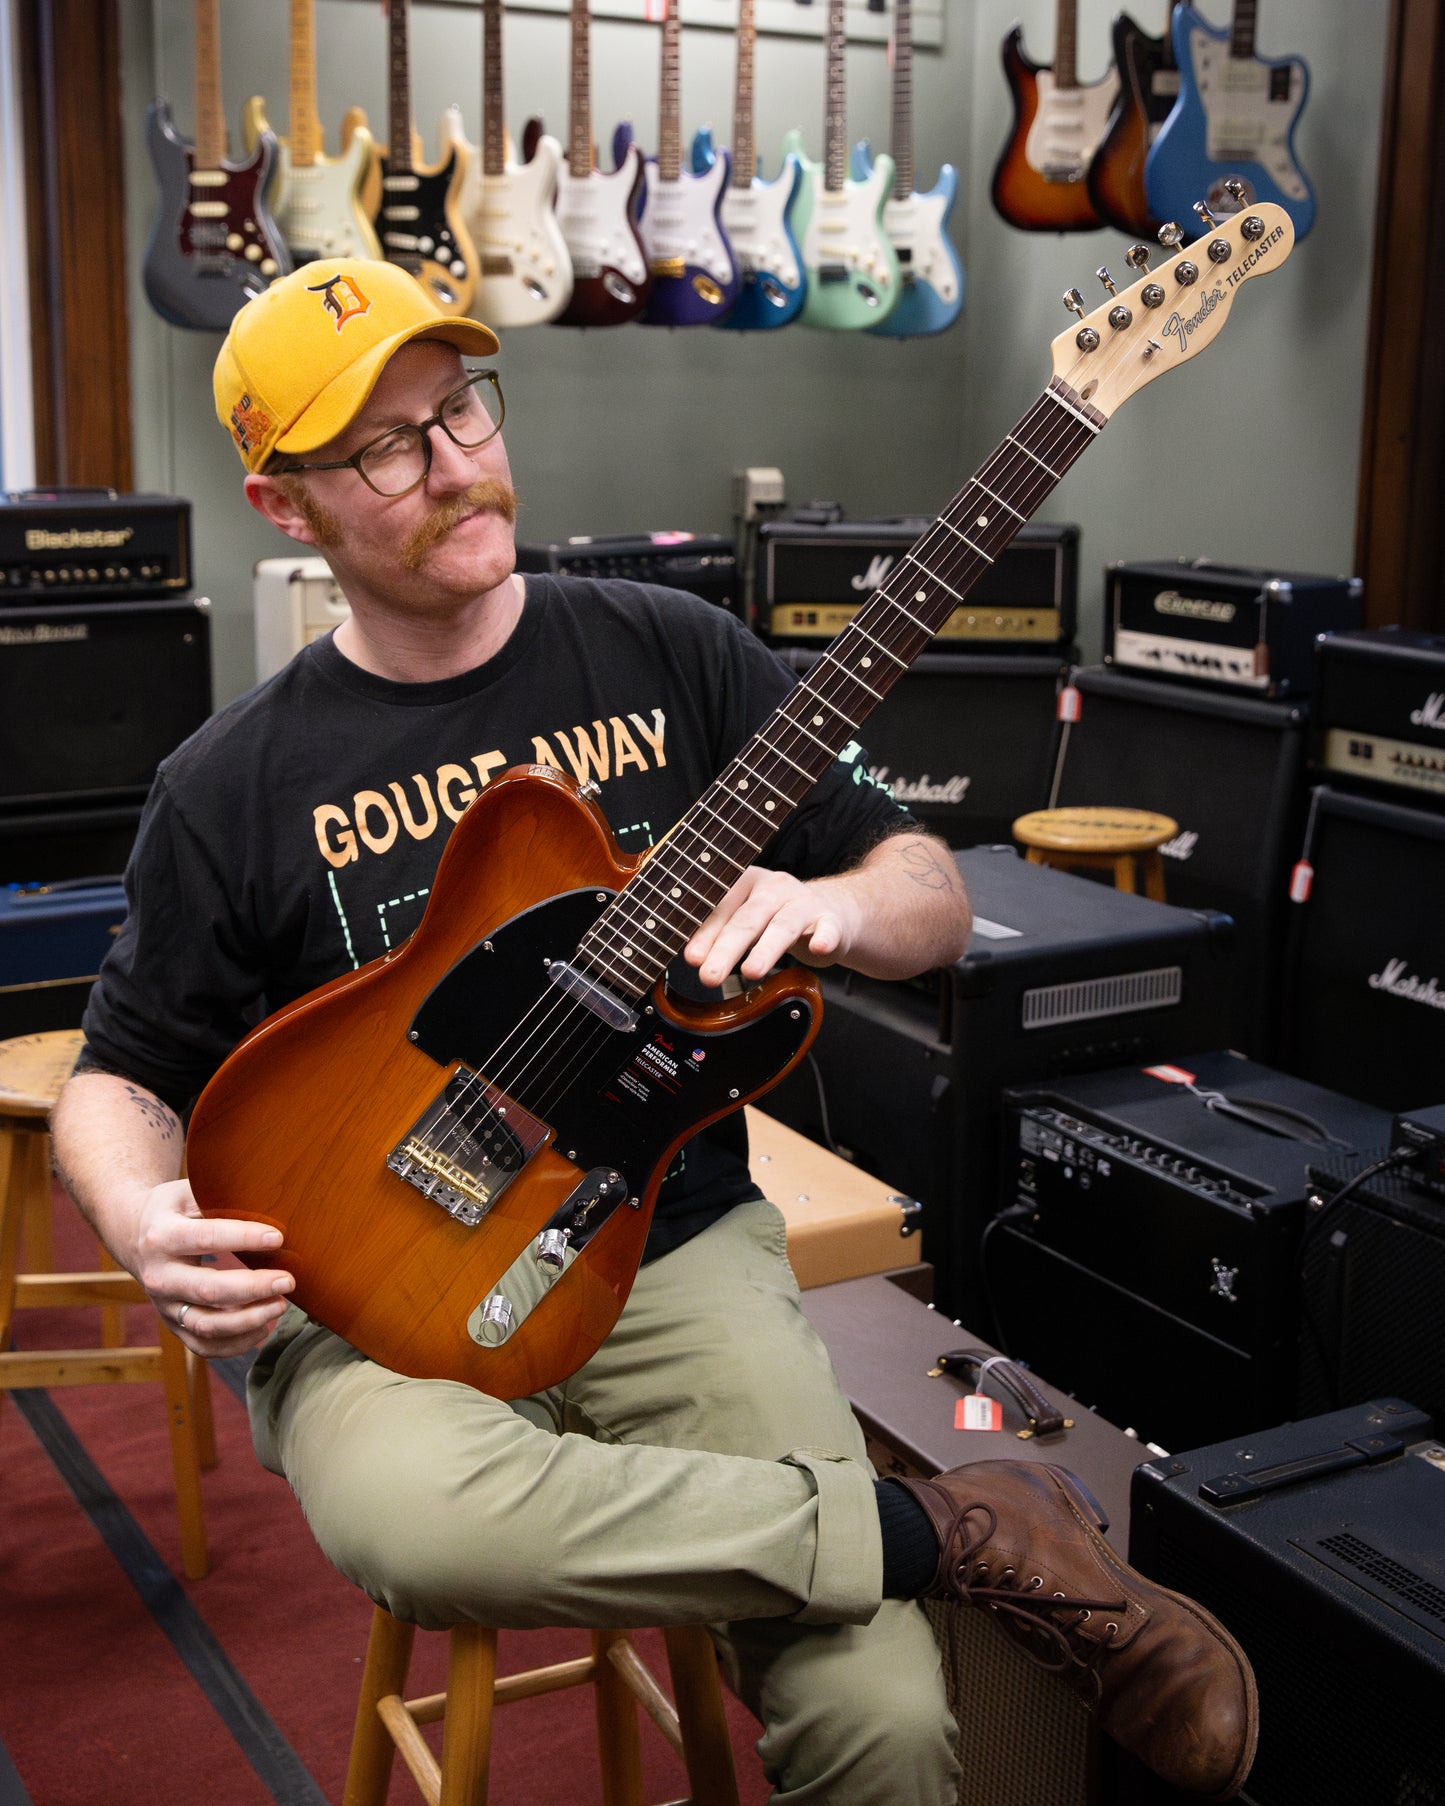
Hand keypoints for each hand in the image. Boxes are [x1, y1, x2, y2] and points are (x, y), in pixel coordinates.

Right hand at [132, 1178, 295, 1357]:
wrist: (134, 1237)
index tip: (277, 1238)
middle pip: (208, 1290)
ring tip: (280, 1305)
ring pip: (206, 1325)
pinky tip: (262, 1330)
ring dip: (248, 1321)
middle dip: (252, 1288)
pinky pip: (203, 1346)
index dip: (243, 1238)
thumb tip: (269, 1196)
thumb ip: (219, 1196)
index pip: (206, 1238)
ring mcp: (164, 1304)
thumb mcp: (187, 1193)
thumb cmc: (173, 1211)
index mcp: (163, 1236)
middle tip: (288, 1281)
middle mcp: (160, 1275)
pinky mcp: (172, 1324)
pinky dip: (235, 1345)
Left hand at [684, 867, 862, 987]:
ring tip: (750, 972)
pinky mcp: (831, 921)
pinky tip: (818, 948)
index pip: (723, 907)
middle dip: (727, 948)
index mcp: (747, 881)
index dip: (705, 932)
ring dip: (766, 949)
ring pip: (784, 926)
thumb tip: (692, 955)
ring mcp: (804, 902)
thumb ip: (720, 930)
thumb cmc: (776, 917)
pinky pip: (828, 929)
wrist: (830, 912)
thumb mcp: (746, 916)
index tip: (692, 957)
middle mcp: (775, 887)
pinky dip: (824, 937)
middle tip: (709, 975)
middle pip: (748, 919)